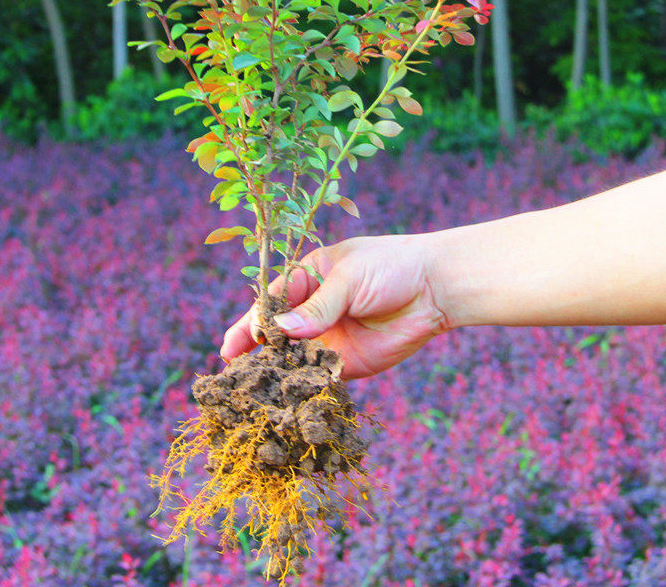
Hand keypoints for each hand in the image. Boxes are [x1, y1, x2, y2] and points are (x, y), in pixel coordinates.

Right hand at [220, 235, 451, 378]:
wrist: (435, 288)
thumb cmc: (391, 267)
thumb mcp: (349, 278)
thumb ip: (318, 306)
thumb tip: (281, 330)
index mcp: (307, 278)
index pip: (271, 301)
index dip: (252, 321)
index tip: (235, 342)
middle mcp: (312, 310)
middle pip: (274, 332)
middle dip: (253, 348)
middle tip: (230, 369)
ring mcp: (327, 338)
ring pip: (292, 357)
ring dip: (274, 371)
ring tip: (250, 388)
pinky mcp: (345, 363)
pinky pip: (318, 376)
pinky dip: (302, 386)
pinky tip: (286, 398)